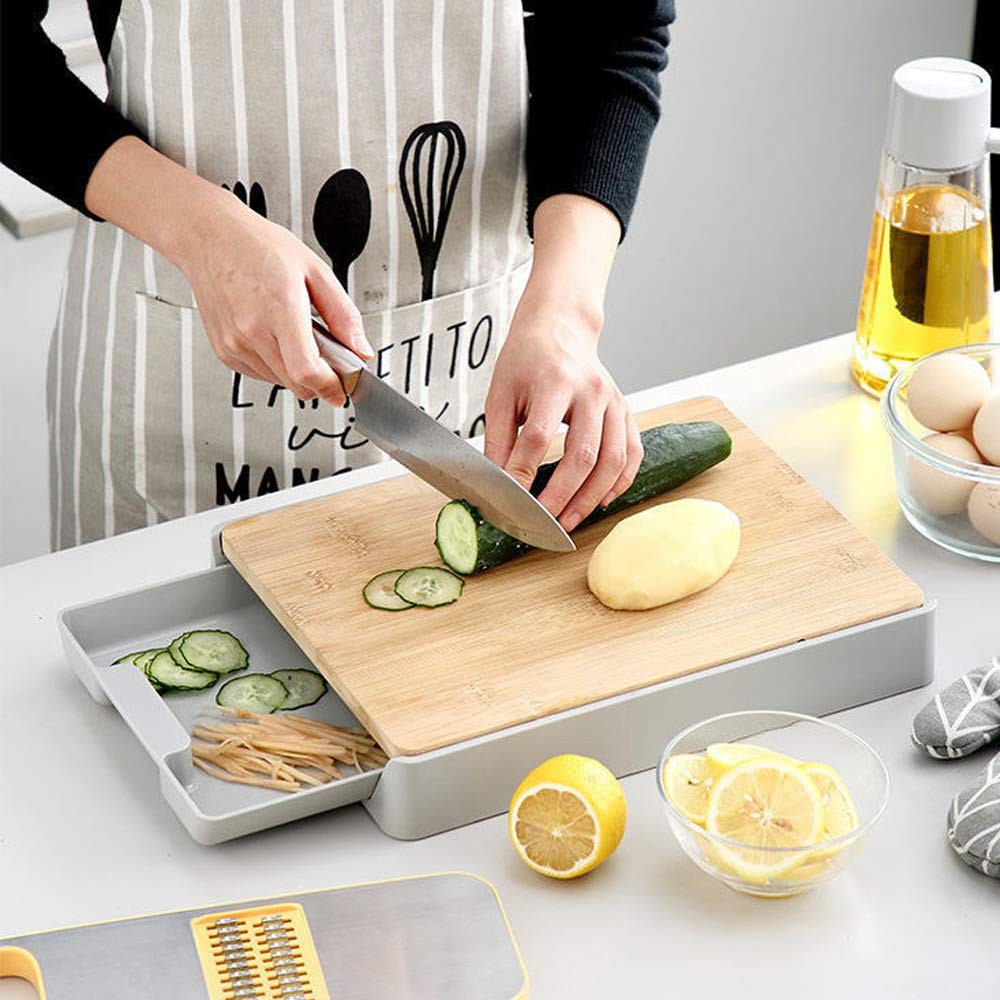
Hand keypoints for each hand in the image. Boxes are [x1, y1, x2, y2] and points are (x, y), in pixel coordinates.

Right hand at [179, 195, 371, 403]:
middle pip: (296, 384)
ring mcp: (235, 344)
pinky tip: (275, 337)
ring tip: (296, 336)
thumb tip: (361, 348)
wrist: (210, 238)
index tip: (342, 389)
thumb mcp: (315, 271)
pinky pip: (260, 374)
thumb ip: (343, 315)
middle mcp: (252, 331)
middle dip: (319, 380)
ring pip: (279, 382)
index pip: (307, 372)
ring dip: (296, 372)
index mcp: (280, 309)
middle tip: (327, 358)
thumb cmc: (258, 246)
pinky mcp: (224, 351)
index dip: (329, 387)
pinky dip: (276, 366)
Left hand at [485, 288, 642, 530]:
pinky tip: (601, 501)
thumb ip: (498, 440)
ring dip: (591, 497)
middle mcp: (591, 391)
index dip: (524, 473)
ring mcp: (614, 401)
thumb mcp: (500, 394)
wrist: (561, 327)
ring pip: (613, 460)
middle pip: (583, 454)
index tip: (511, 501)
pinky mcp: (625, 410)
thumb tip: (495, 485)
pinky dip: (619, 482)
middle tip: (543, 524)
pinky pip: (632, 453)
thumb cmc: (526, 360)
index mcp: (555, 381)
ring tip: (569, 521)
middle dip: (562, 496)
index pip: (539, 437)